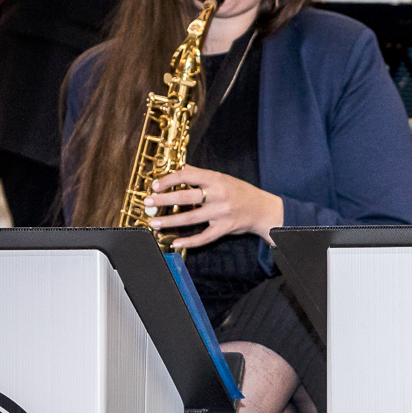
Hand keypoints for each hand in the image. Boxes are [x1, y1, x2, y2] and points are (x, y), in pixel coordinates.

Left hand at [145, 166, 284, 248]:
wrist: (263, 209)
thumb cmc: (241, 192)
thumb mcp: (223, 178)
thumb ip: (201, 175)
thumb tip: (180, 170)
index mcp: (216, 179)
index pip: (187, 176)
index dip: (168, 180)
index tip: (155, 185)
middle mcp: (218, 195)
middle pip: (185, 198)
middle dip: (163, 200)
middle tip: (147, 202)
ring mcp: (221, 213)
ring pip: (190, 218)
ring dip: (170, 222)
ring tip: (154, 223)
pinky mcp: (224, 228)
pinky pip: (204, 237)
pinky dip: (188, 241)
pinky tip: (174, 242)